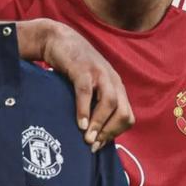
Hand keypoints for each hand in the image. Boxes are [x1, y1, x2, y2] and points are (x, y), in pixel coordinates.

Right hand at [16, 18, 133, 150]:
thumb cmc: (71, 67)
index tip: (98, 145)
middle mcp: (112, 80)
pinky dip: (84, 110)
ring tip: (87, 138)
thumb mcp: (89, 86)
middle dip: (110, 132)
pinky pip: (86, 92)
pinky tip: (80, 123)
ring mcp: (98, 72)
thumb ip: (94, 104)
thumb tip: (93, 136)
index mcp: (116, 86)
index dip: (114, 134)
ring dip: (99, 124)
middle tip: (93, 144)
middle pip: (124, 112)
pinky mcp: (82, 68)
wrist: (57, 39)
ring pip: (110, 103)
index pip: (127, 116)